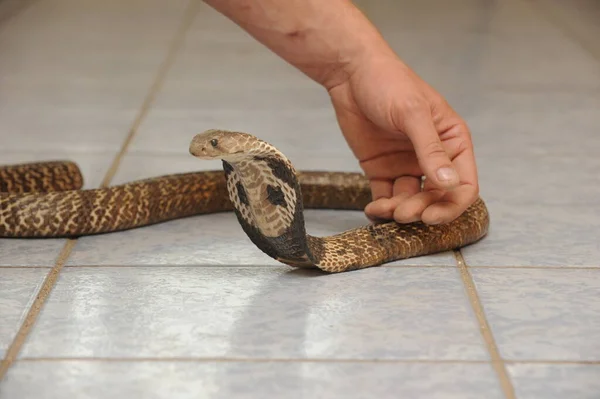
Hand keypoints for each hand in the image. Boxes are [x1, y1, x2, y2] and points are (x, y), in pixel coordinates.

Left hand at [328, 53, 478, 224]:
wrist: (350, 74)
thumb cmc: (388, 83)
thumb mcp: (412, 114)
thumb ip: (430, 150)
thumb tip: (450, 184)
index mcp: (452, 141)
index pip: (463, 183)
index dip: (451, 205)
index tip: (430, 216)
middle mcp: (432, 157)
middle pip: (436, 198)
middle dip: (421, 210)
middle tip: (403, 213)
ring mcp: (406, 165)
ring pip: (410, 201)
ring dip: (400, 211)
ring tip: (384, 209)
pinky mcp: (382, 169)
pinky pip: (386, 196)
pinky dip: (381, 208)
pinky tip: (374, 209)